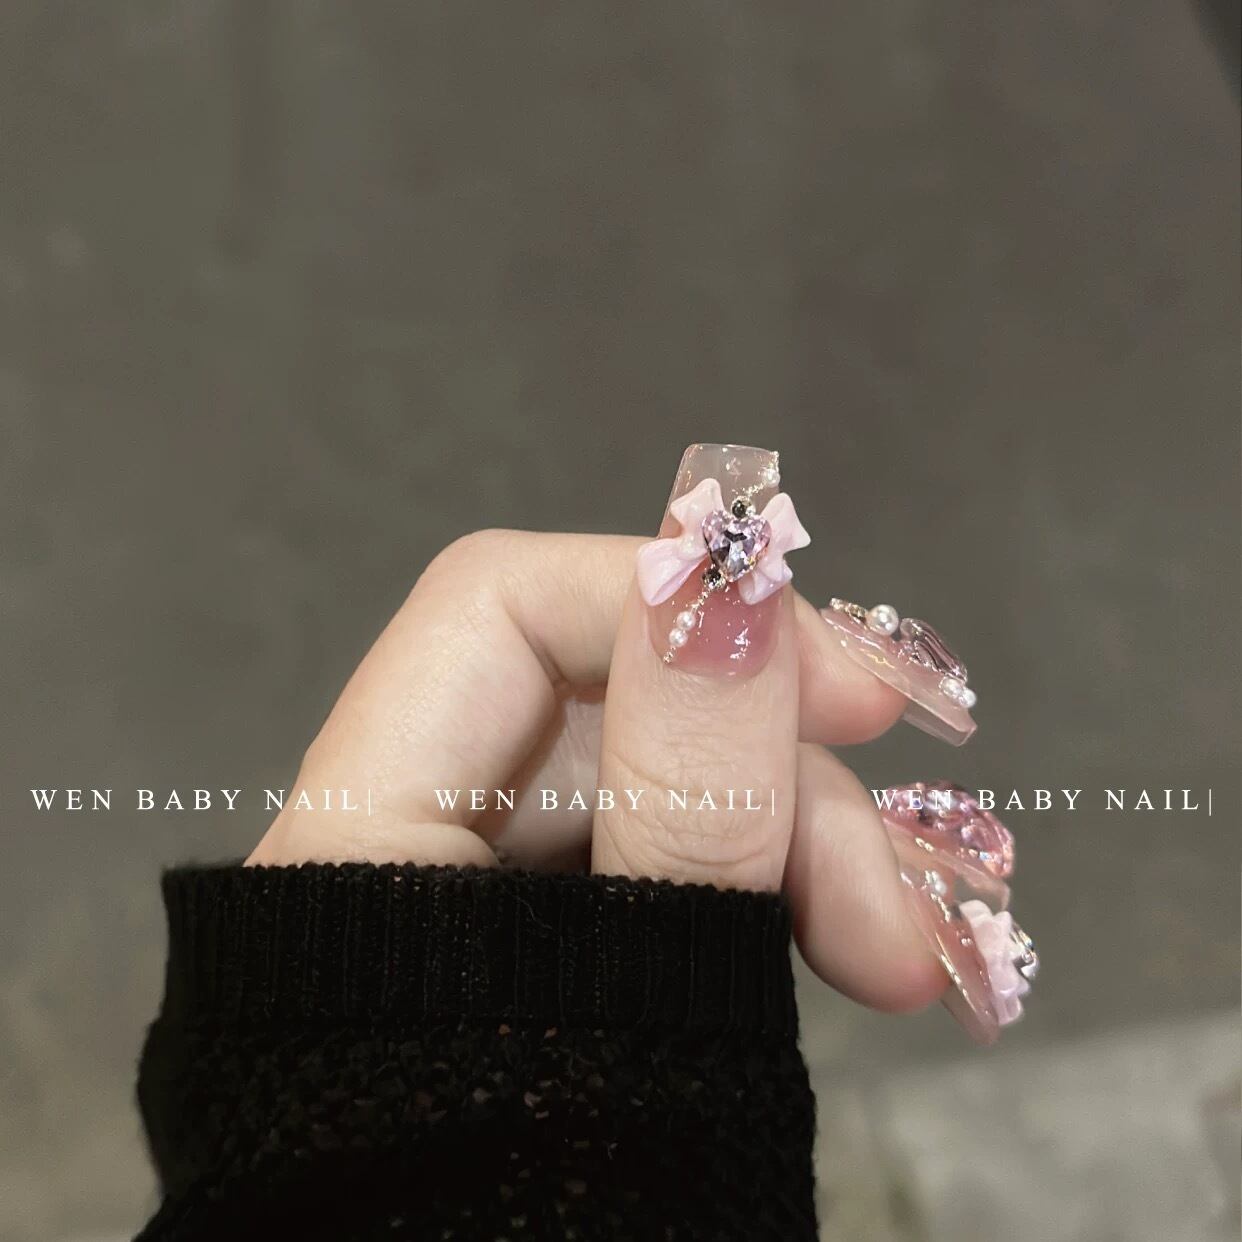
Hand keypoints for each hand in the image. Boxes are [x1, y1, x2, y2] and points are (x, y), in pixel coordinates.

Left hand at [249, 446, 945, 1014]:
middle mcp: (414, 851)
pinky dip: (776, 900)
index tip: (855, 687)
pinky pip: (675, 876)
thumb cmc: (515, 1225)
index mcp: (357, 844)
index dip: (679, 604)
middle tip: (915, 901)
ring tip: (918, 956)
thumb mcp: (617, 1005)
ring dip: (815, 855)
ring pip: (670, 797)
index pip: (501, 605)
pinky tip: (866, 948)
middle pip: (619, 712)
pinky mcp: (555, 958)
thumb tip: (730, 574)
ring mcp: (489, 907)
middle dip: (792, 788)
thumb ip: (680, 804)